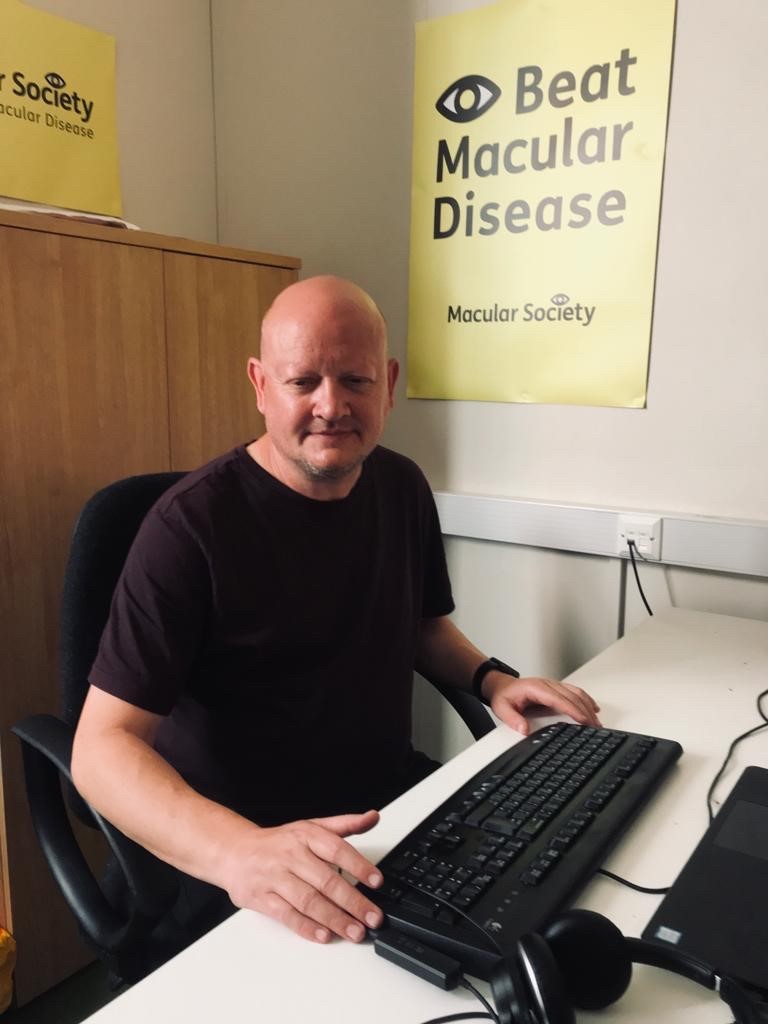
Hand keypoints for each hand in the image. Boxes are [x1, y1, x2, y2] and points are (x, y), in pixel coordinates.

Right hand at [221, 809, 383, 943]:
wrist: (235, 851)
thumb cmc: (279, 843)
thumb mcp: (311, 827)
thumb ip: (344, 825)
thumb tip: (373, 817)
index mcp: (305, 835)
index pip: (336, 848)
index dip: (359, 865)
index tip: (376, 881)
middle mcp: (290, 855)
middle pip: (325, 880)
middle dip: (352, 902)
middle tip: (372, 917)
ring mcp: (274, 877)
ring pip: (308, 901)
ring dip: (334, 919)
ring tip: (354, 931)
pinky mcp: (260, 898)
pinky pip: (286, 915)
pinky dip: (306, 927)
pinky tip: (324, 935)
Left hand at [483, 673, 600, 734]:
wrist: (501, 685)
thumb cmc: (504, 696)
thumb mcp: (502, 708)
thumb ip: (512, 719)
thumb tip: (524, 729)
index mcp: (536, 688)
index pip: (559, 699)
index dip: (572, 709)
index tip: (583, 719)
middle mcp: (547, 684)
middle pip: (571, 696)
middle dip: (585, 711)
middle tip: (595, 726)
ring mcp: (552, 685)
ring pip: (575, 693)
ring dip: (588, 706)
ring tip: (597, 721)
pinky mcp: (555, 688)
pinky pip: (574, 692)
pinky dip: (585, 699)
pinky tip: (593, 707)